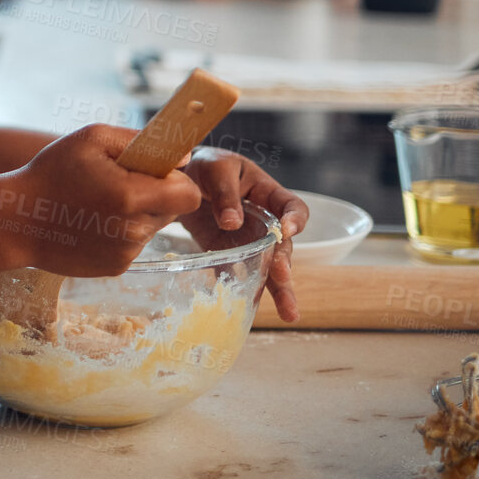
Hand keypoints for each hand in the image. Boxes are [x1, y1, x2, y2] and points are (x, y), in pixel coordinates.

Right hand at [0, 123, 203, 276]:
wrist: (14, 221)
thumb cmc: (50, 173)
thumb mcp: (89, 138)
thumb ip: (138, 141)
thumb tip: (182, 156)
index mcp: (131, 196)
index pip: (189, 195)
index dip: (177, 181)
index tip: (155, 173)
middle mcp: (133, 230)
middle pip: (173, 212)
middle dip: (156, 195)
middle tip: (121, 184)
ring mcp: (125, 253)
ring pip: (152, 228)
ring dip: (136, 214)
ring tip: (98, 204)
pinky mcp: (116, 268)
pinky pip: (133, 245)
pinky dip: (120, 232)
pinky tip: (91, 223)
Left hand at [178, 147, 308, 322]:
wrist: (183, 179)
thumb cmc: (207, 166)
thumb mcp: (216, 169)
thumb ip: (225, 193)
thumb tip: (232, 223)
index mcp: (267, 194)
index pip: (293, 207)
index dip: (296, 219)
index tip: (289, 230)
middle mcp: (265, 222)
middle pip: (284, 245)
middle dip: (285, 262)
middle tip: (282, 277)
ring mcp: (249, 241)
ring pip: (269, 266)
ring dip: (278, 288)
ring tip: (289, 313)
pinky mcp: (230, 254)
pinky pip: (241, 273)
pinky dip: (245, 290)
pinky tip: (247, 309)